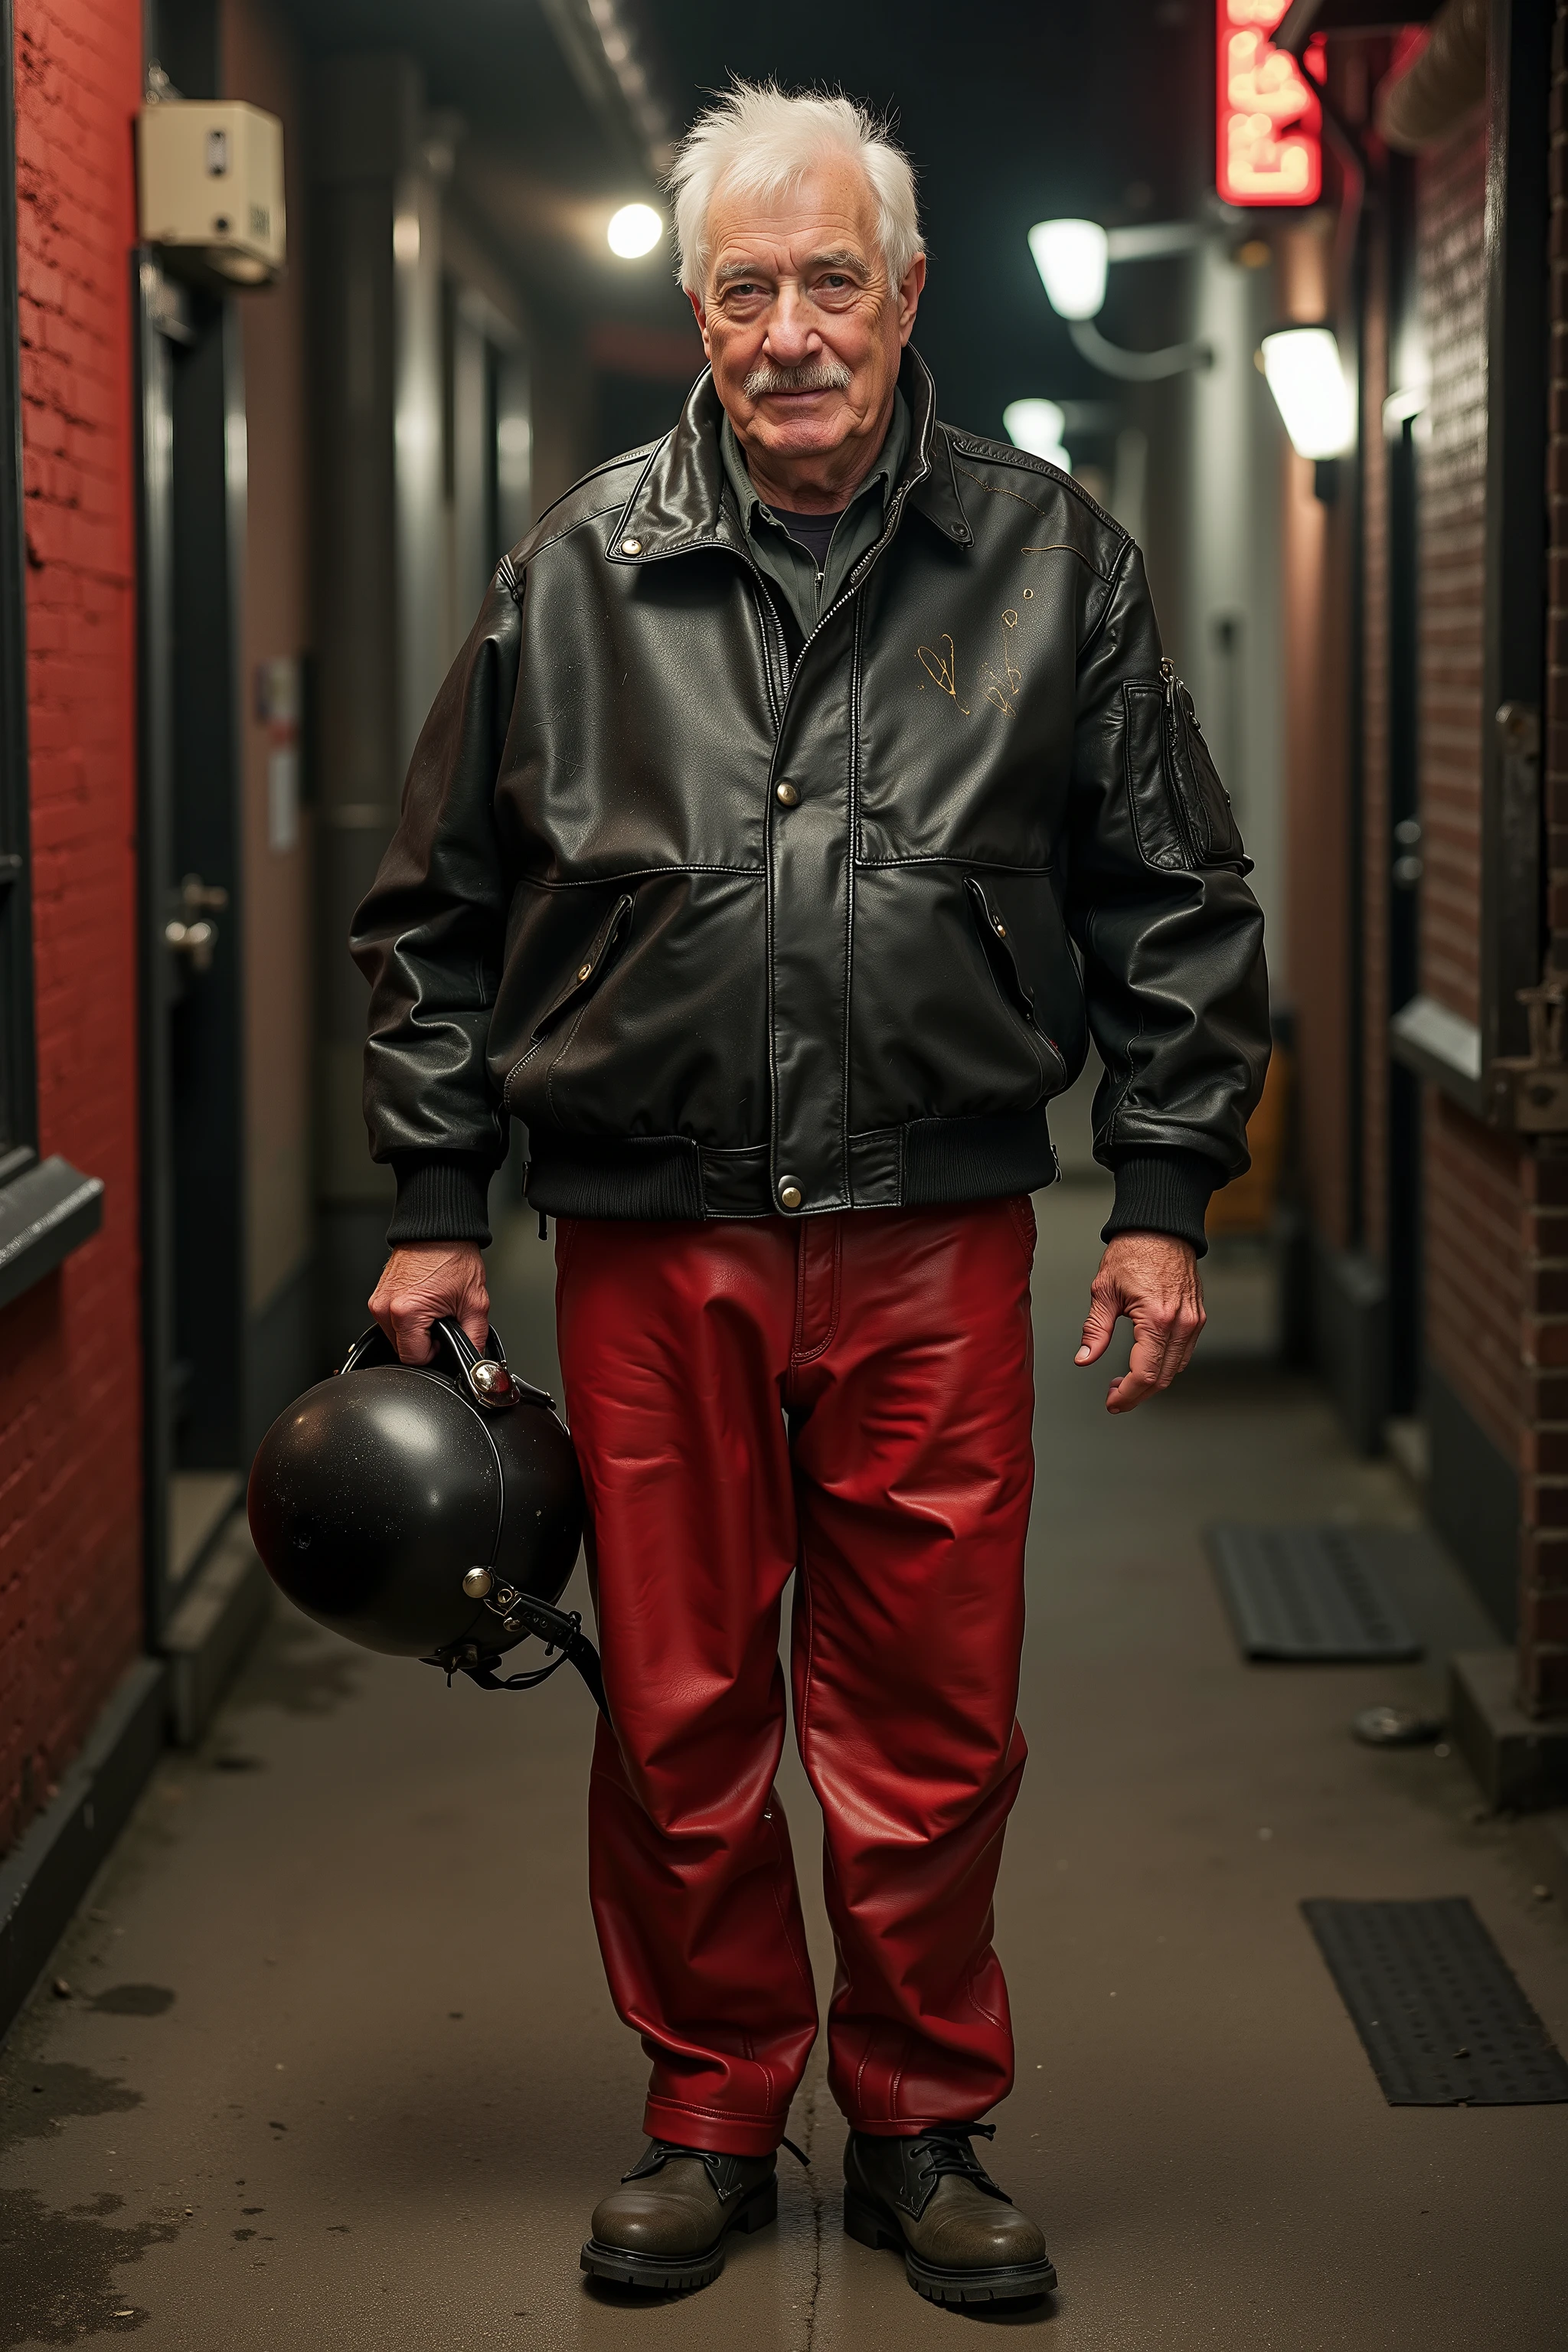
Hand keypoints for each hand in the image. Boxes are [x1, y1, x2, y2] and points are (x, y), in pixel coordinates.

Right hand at [368, 1242, 489, 1364]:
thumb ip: (475, 1338)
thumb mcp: (475, 1303)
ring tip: (432, 1306)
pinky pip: (391, 1321)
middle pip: (402, 1349)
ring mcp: (379, 1300)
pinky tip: (422, 1301)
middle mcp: (386, 1307)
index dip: (434, 1353)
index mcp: (406, 1312)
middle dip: (424, 1341)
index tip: (443, 1337)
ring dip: (414, 1330)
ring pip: (396, 1336)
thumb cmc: (454, 1257)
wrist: (439, 1229)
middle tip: (441, 1317)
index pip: (414, 1358)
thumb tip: (474, 1358)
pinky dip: (407, 1318)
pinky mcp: (378, 1295)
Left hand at [1075, 1231, 1204, 1413]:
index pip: (1144, 1374)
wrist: (1160, 1227)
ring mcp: (1193, 1321)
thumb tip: (1084, 1358)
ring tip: (1125, 1381)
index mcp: (1157, 1319)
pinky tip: (1145, 1363)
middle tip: (1114, 1396)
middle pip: (1162, 1378)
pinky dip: (1165, 1365)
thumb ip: (1094, 1330)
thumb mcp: (1103, 1291)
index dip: (1127, 1395)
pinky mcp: (1197, 1317)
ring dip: (1151, 1382)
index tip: (1112, 1401)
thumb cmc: (1134, 1251)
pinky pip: (1183, 1353)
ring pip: (1175, 1368)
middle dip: (1137, 1394)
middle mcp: (1181, 1324)